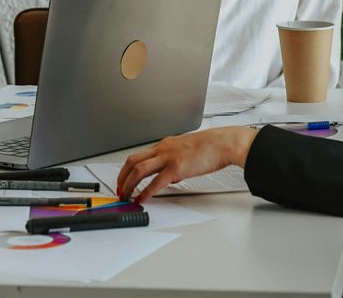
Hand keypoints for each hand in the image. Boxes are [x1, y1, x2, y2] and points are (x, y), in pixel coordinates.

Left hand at [116, 126, 256, 203]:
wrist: (223, 143)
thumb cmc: (209, 147)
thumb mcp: (185, 149)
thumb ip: (173, 161)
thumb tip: (166, 178)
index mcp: (164, 144)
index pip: (138, 156)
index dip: (127, 170)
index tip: (123, 180)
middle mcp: (163, 149)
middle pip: (132, 161)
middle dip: (122, 177)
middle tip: (119, 190)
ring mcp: (169, 157)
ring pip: (139, 170)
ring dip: (129, 184)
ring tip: (126, 195)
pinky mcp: (177, 168)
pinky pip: (156, 182)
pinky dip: (145, 192)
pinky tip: (142, 199)